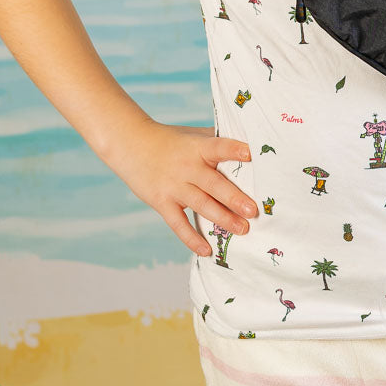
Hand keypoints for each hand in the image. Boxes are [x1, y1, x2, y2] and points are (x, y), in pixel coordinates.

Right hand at [115, 119, 257, 257]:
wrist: (131, 144)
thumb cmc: (170, 140)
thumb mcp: (193, 136)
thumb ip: (217, 142)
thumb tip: (250, 147)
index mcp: (198, 147)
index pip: (218, 147)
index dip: (234, 149)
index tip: (251, 153)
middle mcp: (187, 167)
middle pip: (213, 184)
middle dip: (234, 198)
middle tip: (253, 211)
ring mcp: (174, 186)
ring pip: (201, 205)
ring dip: (222, 218)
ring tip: (242, 229)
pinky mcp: (161, 202)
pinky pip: (178, 223)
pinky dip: (192, 238)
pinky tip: (207, 250)